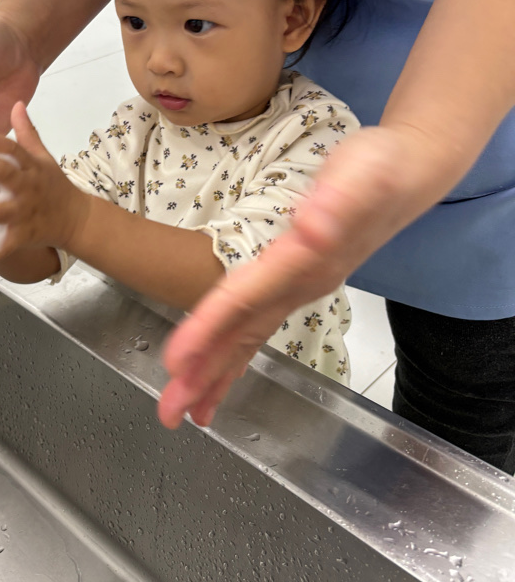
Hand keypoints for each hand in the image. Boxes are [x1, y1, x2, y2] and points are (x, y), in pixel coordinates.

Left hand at [0, 102, 89, 269]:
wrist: (75, 219)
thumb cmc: (51, 185)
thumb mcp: (41, 157)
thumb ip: (27, 132)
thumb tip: (16, 103)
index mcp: (28, 167)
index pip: (10, 148)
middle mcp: (25, 188)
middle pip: (2, 174)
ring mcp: (22, 214)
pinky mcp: (20, 237)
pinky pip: (1, 249)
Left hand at [157, 124, 451, 429]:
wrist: (411, 174)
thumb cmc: (383, 168)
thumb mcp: (363, 174)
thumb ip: (338, 202)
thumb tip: (313, 228)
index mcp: (303, 262)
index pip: (245, 301)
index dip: (208, 330)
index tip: (175, 362)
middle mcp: (301, 285)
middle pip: (243, 336)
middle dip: (206, 375)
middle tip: (169, 413)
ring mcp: (300, 288)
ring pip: (250, 338)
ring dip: (217, 373)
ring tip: (191, 409)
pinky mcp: (298, 282)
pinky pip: (259, 324)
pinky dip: (237, 350)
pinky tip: (222, 366)